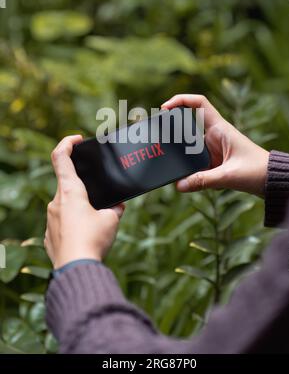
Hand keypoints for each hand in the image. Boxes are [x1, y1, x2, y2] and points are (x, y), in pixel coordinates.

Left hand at [45, 135, 124, 268]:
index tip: (76, 139)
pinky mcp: (50, 235)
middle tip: (101, 200)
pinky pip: (63, 223)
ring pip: (66, 205)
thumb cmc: (93, 240)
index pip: (61, 157)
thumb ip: (114, 208)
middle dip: (85, 189)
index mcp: (70, 192)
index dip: (67, 143)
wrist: (76, 269)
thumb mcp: (111, 220)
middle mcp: (56, 202)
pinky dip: (75, 224)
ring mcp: (50, 219)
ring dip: (81, 209)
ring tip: (97, 223)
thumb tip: (117, 207)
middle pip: (68, 185)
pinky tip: (87, 237)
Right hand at [161, 94, 268, 196]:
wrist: (272, 181)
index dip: (181, 100)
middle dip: (172, 130)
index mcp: (220, 128)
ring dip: (180, 154)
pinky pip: (195, 162)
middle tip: (155, 136)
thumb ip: (203, 180)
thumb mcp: (229, 176)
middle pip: (187, 126)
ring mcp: (213, 149)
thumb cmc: (257, 171)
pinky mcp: (213, 162)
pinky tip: (184, 179)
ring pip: (189, 147)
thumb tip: (179, 185)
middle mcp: (214, 136)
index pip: (199, 103)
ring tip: (167, 162)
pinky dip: (188, 169)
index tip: (165, 108)